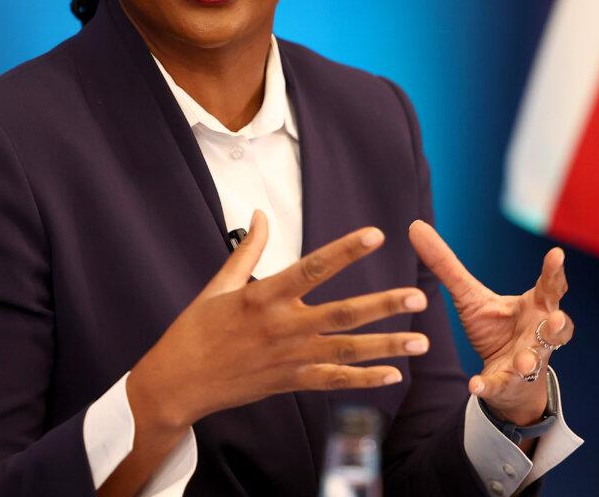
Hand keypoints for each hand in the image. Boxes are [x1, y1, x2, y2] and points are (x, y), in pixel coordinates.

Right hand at [128, 211, 430, 431]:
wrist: (176, 384)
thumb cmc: (195, 330)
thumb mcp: (219, 285)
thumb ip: (249, 249)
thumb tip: (261, 214)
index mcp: (263, 296)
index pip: (313, 268)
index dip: (346, 250)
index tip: (376, 234)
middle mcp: (282, 327)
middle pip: (342, 314)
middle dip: (383, 306)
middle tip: (418, 297)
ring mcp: (289, 358)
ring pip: (347, 352)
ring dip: (386, 347)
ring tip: (422, 342)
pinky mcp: (290, 382)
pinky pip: (333, 381)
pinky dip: (364, 380)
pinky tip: (393, 375)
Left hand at [409, 220, 573, 425]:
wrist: (504, 377)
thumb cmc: (496, 327)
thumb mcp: (470, 295)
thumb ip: (446, 265)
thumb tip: (414, 226)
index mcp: (535, 306)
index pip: (550, 286)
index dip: (554, 271)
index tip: (556, 255)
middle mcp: (537, 333)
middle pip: (557, 328)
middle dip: (558, 325)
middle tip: (554, 319)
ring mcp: (526, 360)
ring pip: (535, 360)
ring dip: (530, 360)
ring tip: (524, 363)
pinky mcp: (506, 383)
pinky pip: (499, 385)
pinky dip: (488, 386)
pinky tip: (475, 385)